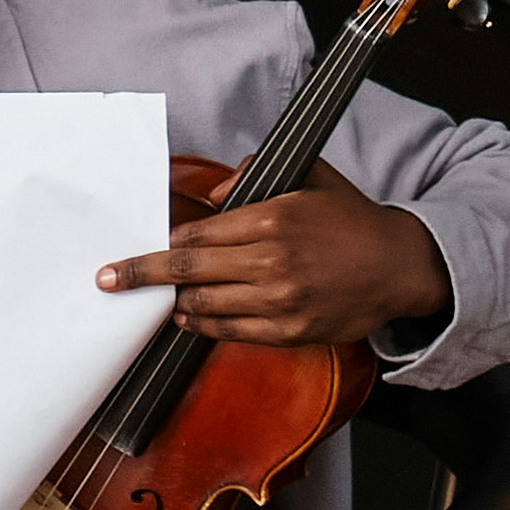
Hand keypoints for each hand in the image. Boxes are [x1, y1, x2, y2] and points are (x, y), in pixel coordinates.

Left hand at [95, 169, 448, 346]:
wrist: (401, 265)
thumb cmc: (351, 221)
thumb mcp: (310, 179)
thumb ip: (255, 178)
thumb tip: (208, 195)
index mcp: (272, 219)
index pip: (195, 236)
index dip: (163, 245)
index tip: (135, 251)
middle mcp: (270, 261)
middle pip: (186, 271)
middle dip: (140, 275)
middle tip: (108, 279)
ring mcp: (279, 300)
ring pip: (203, 305)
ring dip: (175, 303)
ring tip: (161, 300)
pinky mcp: (289, 330)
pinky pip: (230, 331)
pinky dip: (204, 325)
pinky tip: (191, 318)